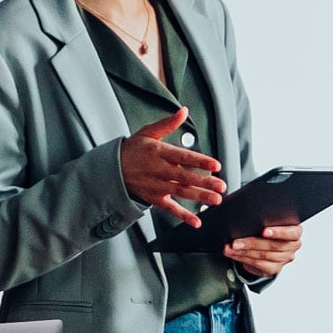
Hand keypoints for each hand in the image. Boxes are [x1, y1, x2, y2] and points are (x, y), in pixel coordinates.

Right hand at [119, 110, 224, 226]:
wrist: (112, 169)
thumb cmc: (133, 149)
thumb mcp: (148, 132)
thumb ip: (168, 123)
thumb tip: (184, 110)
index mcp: (159, 152)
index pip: (183, 157)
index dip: (200, 161)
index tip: (216, 165)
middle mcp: (158, 170)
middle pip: (185, 177)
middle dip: (204, 182)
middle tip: (221, 185)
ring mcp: (157, 186)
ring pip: (181, 192)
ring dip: (199, 197)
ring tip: (216, 200)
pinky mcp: (155, 198)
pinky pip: (170, 209)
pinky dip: (183, 216)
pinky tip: (197, 221)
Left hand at [224, 219, 303, 279]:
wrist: (267, 243)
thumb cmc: (268, 228)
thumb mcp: (270, 220)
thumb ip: (265, 219)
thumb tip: (247, 217)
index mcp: (295, 231)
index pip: (292, 233)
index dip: (278, 232)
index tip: (264, 231)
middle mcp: (293, 246)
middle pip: (273, 246)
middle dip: (252, 243)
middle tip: (236, 242)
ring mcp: (285, 258)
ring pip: (263, 256)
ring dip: (243, 252)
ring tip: (230, 248)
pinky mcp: (274, 268)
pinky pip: (258, 264)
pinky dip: (243, 259)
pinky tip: (235, 254)